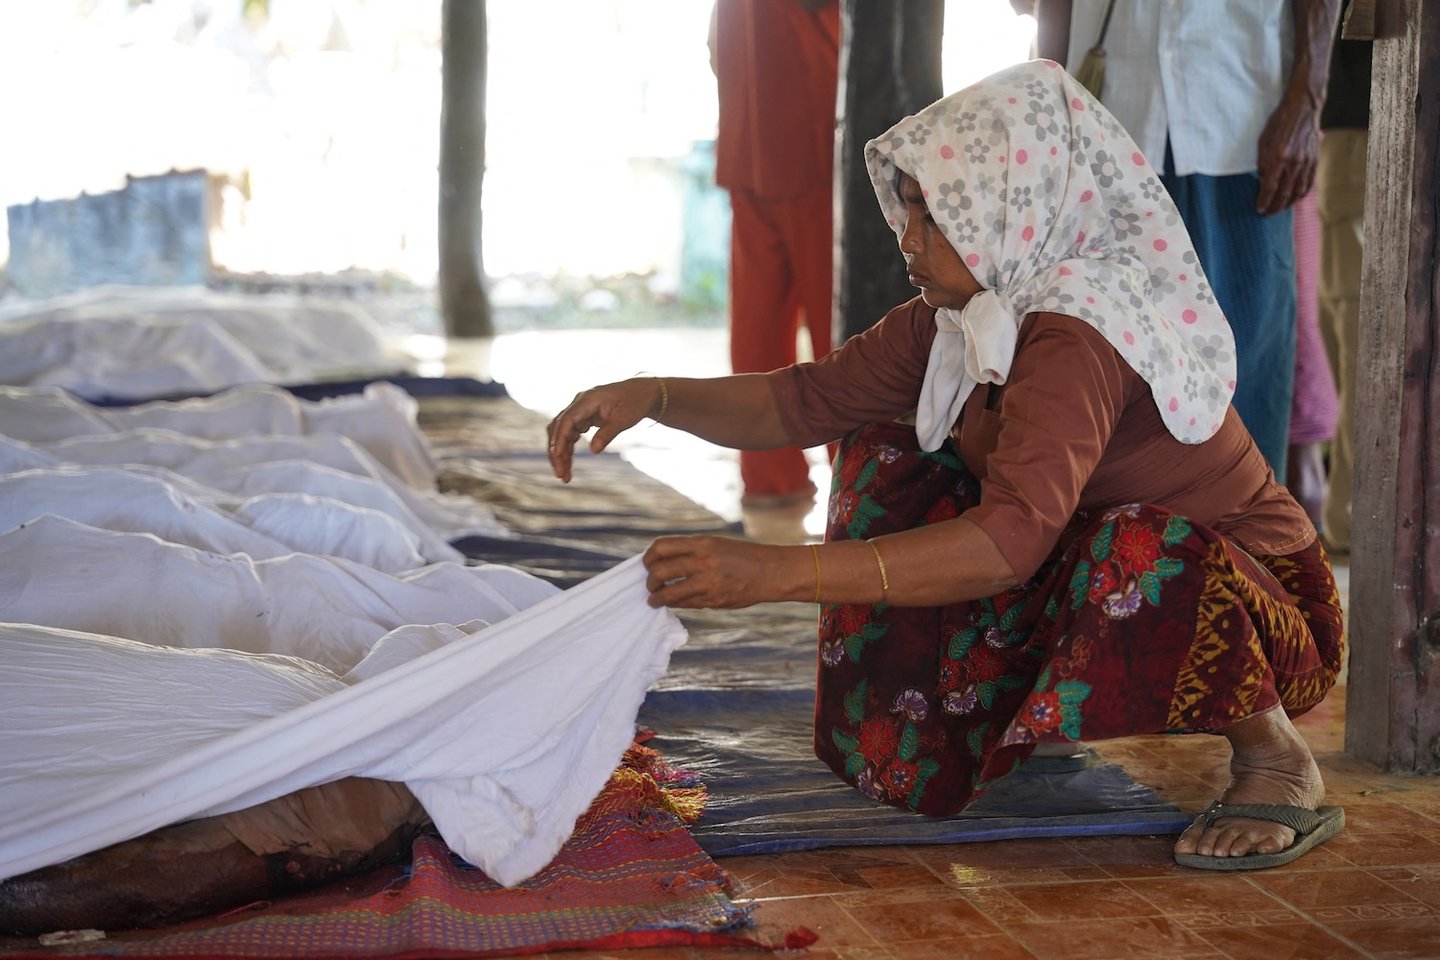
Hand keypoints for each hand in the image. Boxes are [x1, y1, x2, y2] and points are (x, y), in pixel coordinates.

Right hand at [546, 378, 661, 481]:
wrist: (642, 392)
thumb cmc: (634, 402)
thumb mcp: (623, 419)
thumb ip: (607, 434)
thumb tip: (593, 450)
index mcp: (587, 400)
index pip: (566, 420)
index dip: (560, 438)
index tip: (557, 456)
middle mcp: (579, 404)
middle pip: (558, 428)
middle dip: (556, 451)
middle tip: (560, 474)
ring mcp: (580, 411)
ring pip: (562, 433)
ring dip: (561, 453)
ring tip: (565, 476)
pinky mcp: (583, 418)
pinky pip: (570, 434)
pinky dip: (568, 449)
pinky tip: (568, 464)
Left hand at [643, 535, 788, 608]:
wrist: (770, 571)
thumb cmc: (740, 556)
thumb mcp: (715, 544)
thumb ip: (691, 552)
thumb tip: (663, 563)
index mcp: (701, 543)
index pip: (662, 547)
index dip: (648, 557)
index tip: (646, 564)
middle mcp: (702, 561)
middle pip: (660, 571)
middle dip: (649, 581)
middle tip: (649, 585)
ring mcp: (708, 582)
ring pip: (669, 593)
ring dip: (657, 598)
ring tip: (654, 600)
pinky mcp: (713, 600)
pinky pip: (685, 604)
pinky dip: (675, 604)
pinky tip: (674, 603)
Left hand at [1255, 90, 1321, 214]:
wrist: (1302, 109)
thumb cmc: (1278, 124)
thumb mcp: (1263, 142)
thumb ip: (1262, 163)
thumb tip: (1262, 182)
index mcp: (1279, 157)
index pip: (1269, 187)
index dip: (1264, 201)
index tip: (1258, 210)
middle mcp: (1294, 162)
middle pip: (1284, 193)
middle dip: (1274, 207)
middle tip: (1267, 214)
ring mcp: (1306, 162)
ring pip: (1298, 191)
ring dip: (1288, 204)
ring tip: (1279, 209)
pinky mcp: (1315, 160)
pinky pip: (1308, 183)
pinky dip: (1301, 194)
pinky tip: (1294, 199)